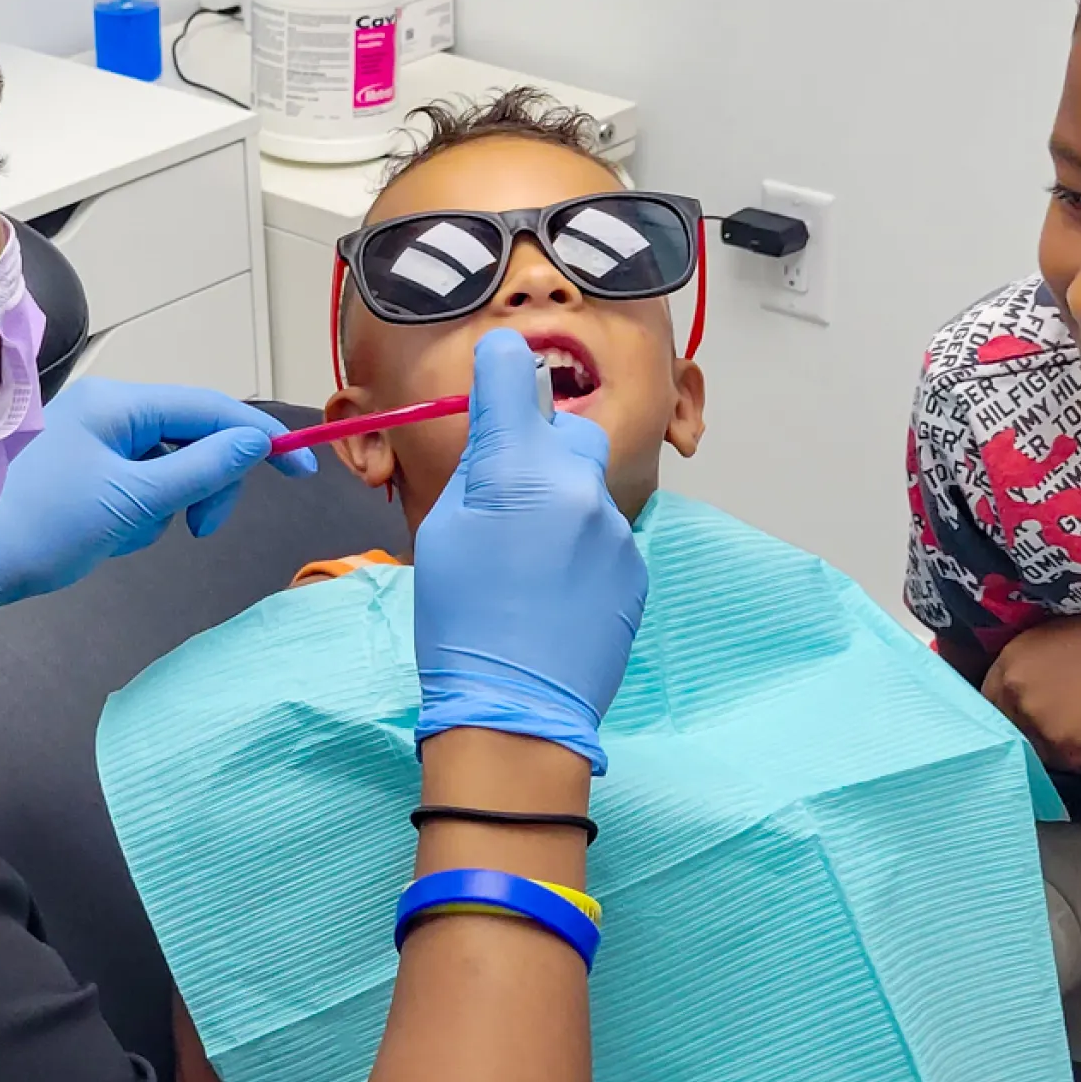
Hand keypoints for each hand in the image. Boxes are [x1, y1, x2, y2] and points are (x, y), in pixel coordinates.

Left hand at [0, 377, 315, 624]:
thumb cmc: (42, 527)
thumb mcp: (133, 503)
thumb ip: (202, 470)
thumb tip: (256, 444)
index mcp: (120, 405)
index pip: (211, 409)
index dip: (261, 439)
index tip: (300, 469)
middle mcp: (110, 410)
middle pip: (195, 436)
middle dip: (207, 483)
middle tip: (200, 529)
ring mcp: (96, 438)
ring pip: (171, 464)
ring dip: (169, 503)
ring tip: (132, 534)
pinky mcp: (86, 466)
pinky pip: (142, 481)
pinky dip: (142, 511)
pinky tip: (113, 533)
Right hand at [413, 330, 647, 772]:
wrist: (515, 710)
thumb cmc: (460, 622)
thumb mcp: (445, 531)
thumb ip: (480, 468)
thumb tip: (501, 431)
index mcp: (519, 469)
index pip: (513, 372)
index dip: (500, 371)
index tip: (494, 379)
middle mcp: (579, 486)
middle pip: (568, 430)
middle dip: (542, 448)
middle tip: (507, 498)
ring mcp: (616, 529)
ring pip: (587, 487)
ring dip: (561, 505)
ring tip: (528, 566)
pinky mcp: (635, 568)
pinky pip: (604, 534)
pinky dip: (581, 549)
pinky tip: (554, 594)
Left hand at [983, 610, 1080, 768]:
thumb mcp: (1056, 639)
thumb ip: (1031, 666)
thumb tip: (1020, 691)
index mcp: (1009, 658)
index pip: (990, 700)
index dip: (1009, 713)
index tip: (1024, 720)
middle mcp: (1013, 687)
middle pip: (1009, 728)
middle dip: (1029, 732)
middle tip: (1059, 729)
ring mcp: (1034, 716)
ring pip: (1036, 749)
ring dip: (1056, 746)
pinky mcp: (1060, 742)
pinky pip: (1065, 762)